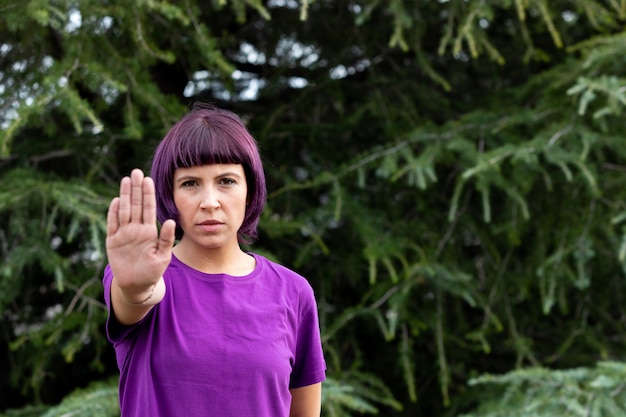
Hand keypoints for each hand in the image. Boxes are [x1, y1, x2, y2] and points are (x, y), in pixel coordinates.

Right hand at [106, 169, 175, 302]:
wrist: (137, 285)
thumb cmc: (152, 271)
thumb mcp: (163, 256)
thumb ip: (166, 239)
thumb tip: (171, 221)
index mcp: (149, 231)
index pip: (148, 208)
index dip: (148, 194)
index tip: (148, 179)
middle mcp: (136, 229)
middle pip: (135, 205)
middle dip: (136, 189)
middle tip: (136, 172)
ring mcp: (123, 234)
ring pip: (124, 210)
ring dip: (125, 196)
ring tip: (126, 180)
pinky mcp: (112, 241)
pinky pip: (112, 224)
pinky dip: (113, 213)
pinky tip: (116, 200)